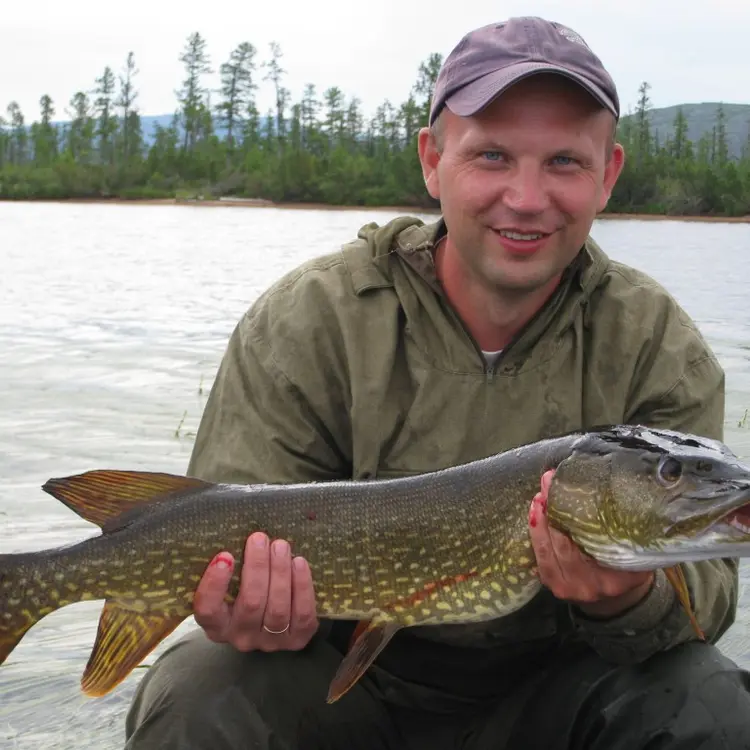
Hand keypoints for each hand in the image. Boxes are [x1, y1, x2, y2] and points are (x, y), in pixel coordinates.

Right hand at [193, 532, 318, 650]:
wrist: (277, 617)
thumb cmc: (248, 590)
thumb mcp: (232, 583)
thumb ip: (232, 567)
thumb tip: (243, 533)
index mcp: (217, 624)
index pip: (207, 610)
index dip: (214, 584)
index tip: (225, 555)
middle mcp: (241, 637)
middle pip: (251, 603)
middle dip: (258, 567)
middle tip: (260, 538)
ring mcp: (270, 642)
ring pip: (277, 608)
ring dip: (280, 572)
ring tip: (281, 546)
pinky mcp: (297, 640)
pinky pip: (302, 614)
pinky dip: (302, 586)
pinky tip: (299, 563)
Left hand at [529, 470, 653, 618]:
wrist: (614, 596)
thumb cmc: (624, 562)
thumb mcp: (634, 549)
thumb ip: (628, 529)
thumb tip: (618, 488)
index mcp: (621, 576)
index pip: (599, 542)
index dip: (582, 513)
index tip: (574, 485)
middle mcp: (596, 585)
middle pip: (568, 545)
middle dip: (555, 509)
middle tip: (550, 482)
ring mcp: (572, 588)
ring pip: (550, 551)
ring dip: (541, 520)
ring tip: (541, 494)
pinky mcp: (555, 586)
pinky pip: (542, 558)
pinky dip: (536, 534)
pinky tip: (535, 512)